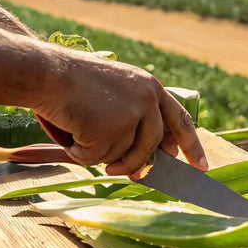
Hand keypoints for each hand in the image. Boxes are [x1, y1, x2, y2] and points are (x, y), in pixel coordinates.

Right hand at [30, 51, 207, 177]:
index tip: (200, 166)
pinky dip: (79, 152)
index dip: (191, 145)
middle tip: (131, 175)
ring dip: (99, 153)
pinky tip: (69, 130)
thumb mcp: (115, 90)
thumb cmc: (72, 81)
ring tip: (79, 132)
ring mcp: (131, 116)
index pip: (180, 120)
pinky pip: (96, 158)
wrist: (47, 72)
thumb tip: (143, 157)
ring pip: (123, 155)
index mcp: (151, 87)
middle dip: (139, 165)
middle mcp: (147, 100)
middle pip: (152, 146)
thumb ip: (134, 116)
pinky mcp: (111, 131)